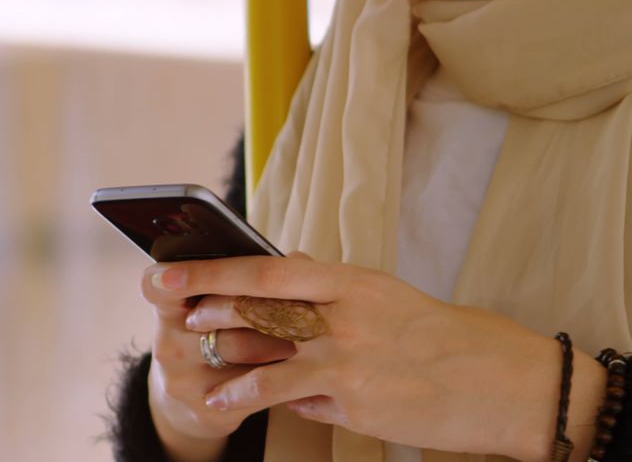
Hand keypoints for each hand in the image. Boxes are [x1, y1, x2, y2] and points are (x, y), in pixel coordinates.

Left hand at [151, 253, 605, 460]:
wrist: (497, 379)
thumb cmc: (437, 336)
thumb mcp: (384, 297)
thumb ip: (331, 289)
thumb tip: (284, 271)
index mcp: (351, 280)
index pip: (270, 269)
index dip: (217, 268)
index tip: (175, 267)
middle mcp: (345, 311)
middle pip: (260, 303)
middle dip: (209, 301)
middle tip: (169, 300)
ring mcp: (348, 354)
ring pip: (267, 349)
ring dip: (226, 351)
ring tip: (194, 353)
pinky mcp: (353, 396)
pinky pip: (291, 394)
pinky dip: (253, 395)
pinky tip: (225, 400)